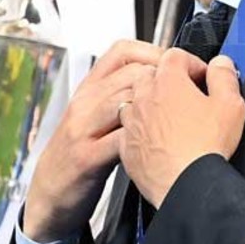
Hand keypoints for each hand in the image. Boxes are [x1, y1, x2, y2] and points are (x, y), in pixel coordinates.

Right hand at [22, 40, 163, 243]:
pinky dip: (146, 141)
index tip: (182, 66)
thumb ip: (120, 98)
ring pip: (127, 101)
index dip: (157, 53)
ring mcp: (82, 129)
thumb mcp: (95, 117)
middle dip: (169, 81)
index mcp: (89, 89)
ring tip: (183, 119)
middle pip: (133, 74)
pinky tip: (163, 147)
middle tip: (195, 94)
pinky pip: (121, 139)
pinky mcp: (85, 158)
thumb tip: (162, 82)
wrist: (49, 192)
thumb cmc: (80, 154)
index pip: (122, 51)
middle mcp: (84, 102)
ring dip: (160, 108)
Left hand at [118, 50, 244, 207]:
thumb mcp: (230, 105)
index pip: (175, 55)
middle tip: (186, 96)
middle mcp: (144, 96)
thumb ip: (225, 76)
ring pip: (135, 100)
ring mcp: (131, 121)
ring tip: (170, 118)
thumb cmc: (204, 148)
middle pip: (150, 74)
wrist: (184, 185)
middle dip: (167, 80)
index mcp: (168, 81)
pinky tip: (158, 141)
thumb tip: (221, 64)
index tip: (202, 78)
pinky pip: (130, 129)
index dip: (192, 63)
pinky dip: (141, 130)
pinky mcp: (126, 145)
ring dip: (150, 104)